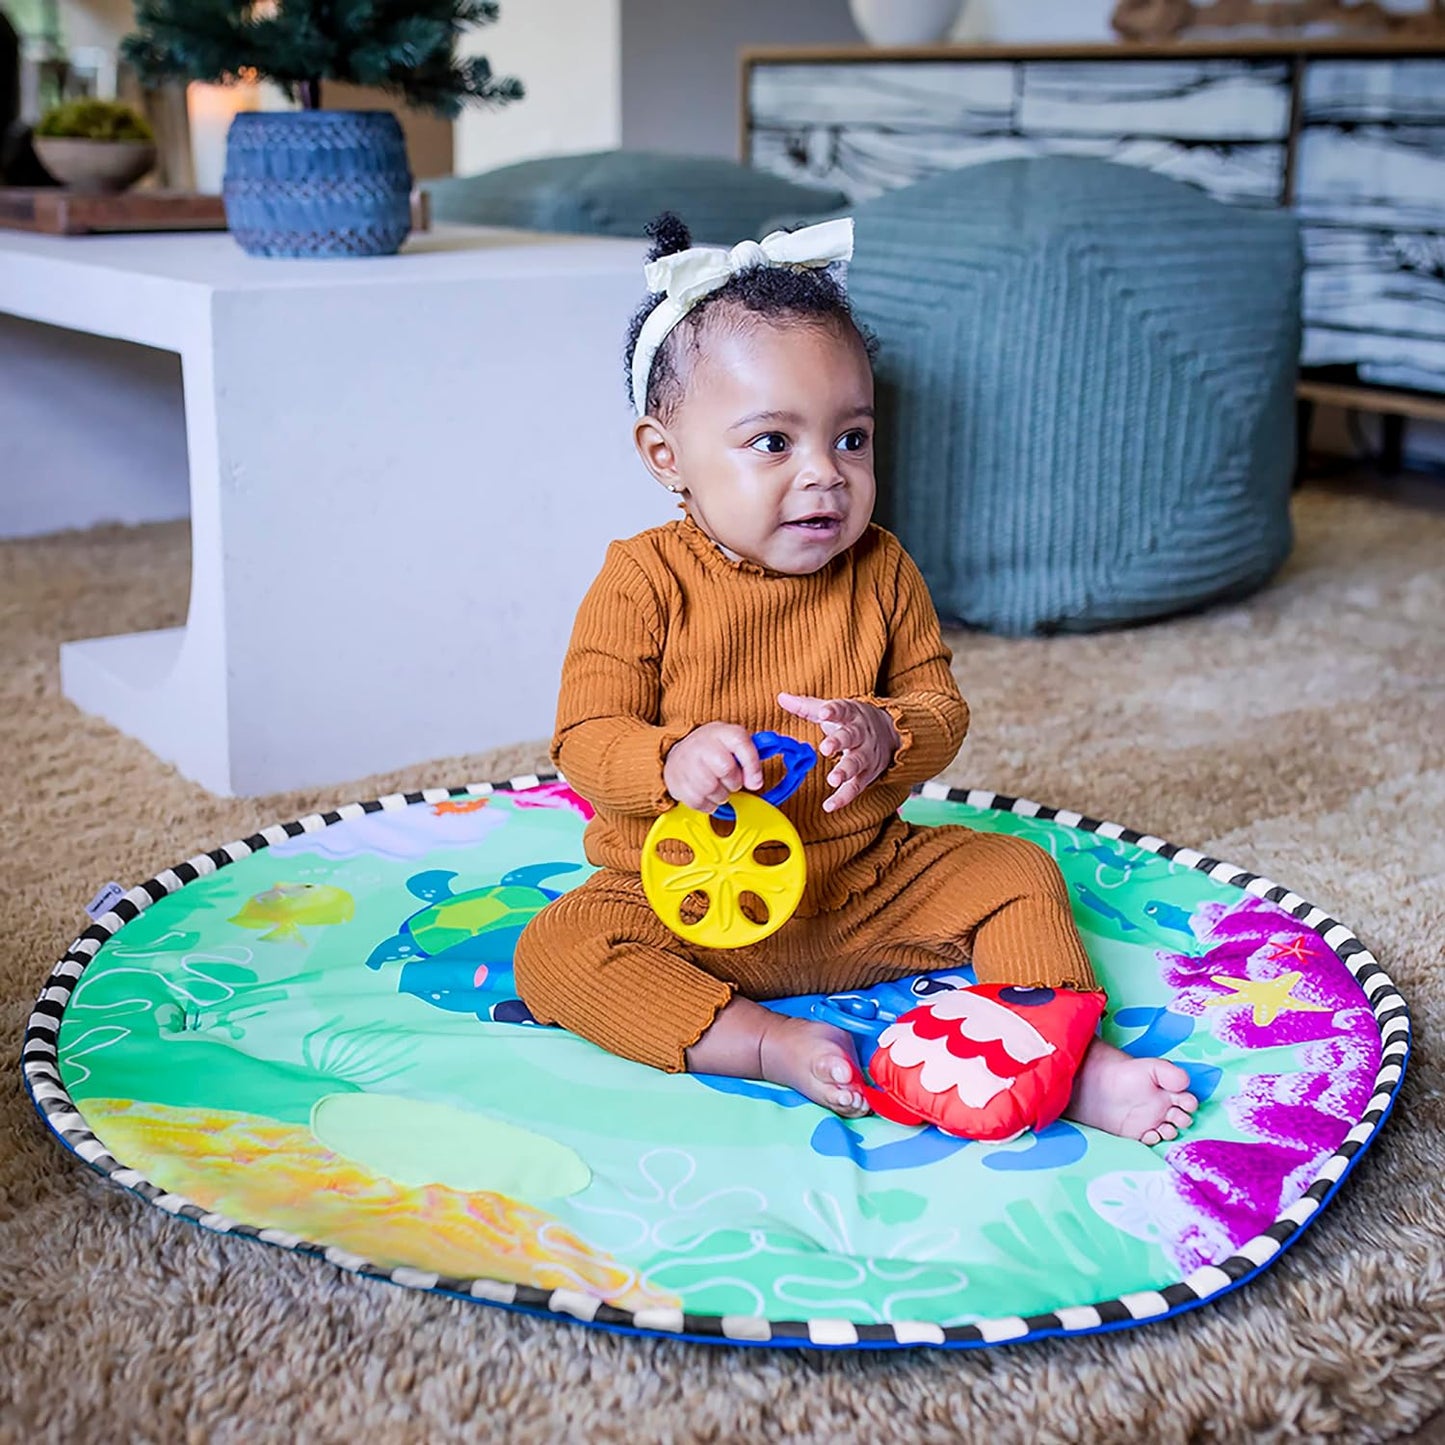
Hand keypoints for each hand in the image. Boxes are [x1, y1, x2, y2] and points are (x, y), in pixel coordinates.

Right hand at [663, 723, 763, 812]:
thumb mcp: (732, 744)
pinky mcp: (677, 783)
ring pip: (712, 789)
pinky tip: (707, 794)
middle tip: (730, 781)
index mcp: (720, 732)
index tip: (755, 781)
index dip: (752, 765)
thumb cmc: (712, 752)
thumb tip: (755, 781)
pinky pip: (699, 802)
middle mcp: (701, 744)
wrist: (678, 756)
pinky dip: (708, 804)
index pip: (740, 742)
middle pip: (726, 768)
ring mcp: (686, 763)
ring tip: (718, 787)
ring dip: (721, 795)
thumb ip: (749, 758)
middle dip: (734, 782)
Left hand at [778, 693, 900, 812]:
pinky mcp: (867, 774)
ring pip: (857, 763)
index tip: (824, 713)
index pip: (842, 710)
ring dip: (845, 771)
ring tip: (833, 779)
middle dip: (839, 742)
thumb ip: (807, 706)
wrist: (891, 732)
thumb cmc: (853, 720)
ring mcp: (866, 755)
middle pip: (851, 737)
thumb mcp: (835, 709)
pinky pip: (856, 787)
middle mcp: (861, 735)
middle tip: (826, 748)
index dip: (833, 711)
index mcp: (851, 715)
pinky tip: (830, 805)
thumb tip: (781, 697)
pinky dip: (843, 797)